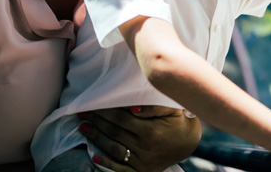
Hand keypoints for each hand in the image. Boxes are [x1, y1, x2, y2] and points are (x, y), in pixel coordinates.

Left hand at [80, 106, 201, 171]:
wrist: (189, 142)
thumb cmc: (179, 119)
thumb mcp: (171, 107)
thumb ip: (153, 107)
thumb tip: (132, 108)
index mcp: (151, 131)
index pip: (120, 119)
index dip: (104, 112)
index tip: (91, 105)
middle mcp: (145, 148)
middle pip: (114, 133)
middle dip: (96, 122)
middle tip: (82, 113)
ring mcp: (143, 162)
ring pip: (114, 148)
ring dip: (97, 138)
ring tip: (84, 128)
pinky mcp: (142, 171)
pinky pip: (120, 168)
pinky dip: (106, 162)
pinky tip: (94, 155)